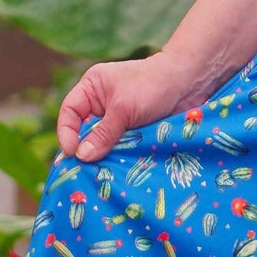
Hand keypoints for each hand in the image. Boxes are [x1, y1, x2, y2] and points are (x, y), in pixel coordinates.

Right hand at [57, 53, 196, 161]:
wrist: (189, 84)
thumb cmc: (152, 86)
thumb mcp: (123, 110)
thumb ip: (103, 134)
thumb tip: (82, 157)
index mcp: (92, 88)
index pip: (69, 112)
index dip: (67, 133)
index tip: (72, 153)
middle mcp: (102, 103)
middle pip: (84, 130)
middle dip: (85, 149)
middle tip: (83, 170)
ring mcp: (119, 117)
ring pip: (103, 142)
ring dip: (104, 156)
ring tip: (100, 173)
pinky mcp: (134, 130)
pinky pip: (121, 146)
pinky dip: (119, 157)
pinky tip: (118, 170)